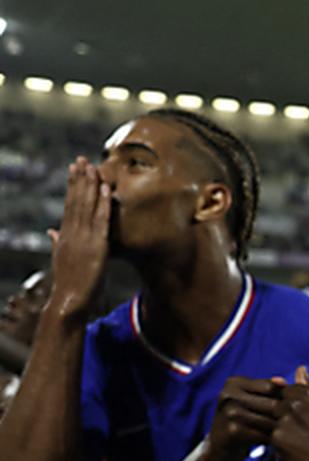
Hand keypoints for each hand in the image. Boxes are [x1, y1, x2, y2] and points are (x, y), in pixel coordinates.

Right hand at [47, 159, 112, 319]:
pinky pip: (101, 220)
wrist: (69, 301)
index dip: (72, 186)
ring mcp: (83, 238)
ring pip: (87, 206)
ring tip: (93, 166)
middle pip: (76, 200)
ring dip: (90, 185)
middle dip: (79, 179)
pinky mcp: (96, 246)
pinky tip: (106, 189)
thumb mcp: (62, 258)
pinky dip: (103, 204)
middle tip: (81, 159)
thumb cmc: (69, 283)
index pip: (69, 205)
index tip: (73, 169)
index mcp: (65, 235)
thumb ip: (58, 242)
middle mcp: (71, 233)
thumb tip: (51, 231)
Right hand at [200, 376, 286, 460]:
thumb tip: (282, 381)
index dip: (285, 399)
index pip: (271, 387)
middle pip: (273, 404)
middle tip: (289, 425)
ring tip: (281, 433)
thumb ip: (268, 389)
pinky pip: (263, 435)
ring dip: (279, 429)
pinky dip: (270, 440)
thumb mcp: (251, 399)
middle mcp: (229, 395)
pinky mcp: (233, 431)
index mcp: (234, 383)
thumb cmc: (241, 419)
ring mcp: (229, 413)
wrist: (219, 446)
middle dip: (284, 416)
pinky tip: (269, 441)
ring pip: (270, 420)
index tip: (288, 410)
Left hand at [270, 368, 308, 460]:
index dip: (284, 401)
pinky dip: (273, 441)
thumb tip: (300, 370)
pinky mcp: (277, 437)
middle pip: (272, 401)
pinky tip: (286, 449)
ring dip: (269, 426)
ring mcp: (284, 420)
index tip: (289, 412)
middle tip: (285, 427)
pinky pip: (267, 435)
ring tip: (282, 437)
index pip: (284, 389)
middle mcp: (295, 404)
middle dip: (274, 413)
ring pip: (266, 418)